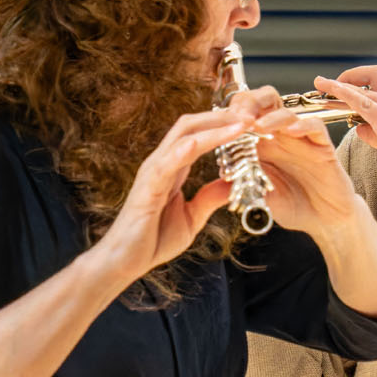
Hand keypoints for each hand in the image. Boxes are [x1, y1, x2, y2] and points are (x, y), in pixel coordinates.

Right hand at [90, 107, 247, 278]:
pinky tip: (203, 143)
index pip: (199, 135)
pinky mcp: (147, 187)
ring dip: (214, 127)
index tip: (251, 123)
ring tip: (241, 124)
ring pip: (184, 136)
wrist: (125, 262)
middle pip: (192, 125)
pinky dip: (186, 149)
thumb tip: (230, 184)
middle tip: (251, 114)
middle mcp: (162, 163)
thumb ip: (209, 198)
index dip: (224, 125)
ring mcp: (153, 172)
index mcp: (173, 168)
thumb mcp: (193, 217)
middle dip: (223, 117)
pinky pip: (167, 162)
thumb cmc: (153, 239)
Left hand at [234, 86, 366, 240]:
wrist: (324, 221)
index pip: (245, 113)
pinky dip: (303, 125)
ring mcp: (303, 139)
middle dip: (250, 102)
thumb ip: (243, 184)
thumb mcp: (260, 195)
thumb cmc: (293, 205)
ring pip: (288, 112)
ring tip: (257, 126)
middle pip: (266, 100)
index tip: (219, 123)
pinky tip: (290, 132)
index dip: (232, 112)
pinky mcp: (323, 147)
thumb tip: (221, 177)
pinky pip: (315, 127)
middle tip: (239, 116)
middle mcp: (281, 136)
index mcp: (262, 142)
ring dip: (271, 116)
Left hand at [312, 60, 376, 188]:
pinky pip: (363, 101)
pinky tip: (331, 91)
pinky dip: (344, 93)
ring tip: (324, 84)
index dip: (373, 77)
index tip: (357, 82)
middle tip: (339, 83)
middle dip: (356, 74)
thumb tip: (359, 128)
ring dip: (342, 82)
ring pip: (367, 84)